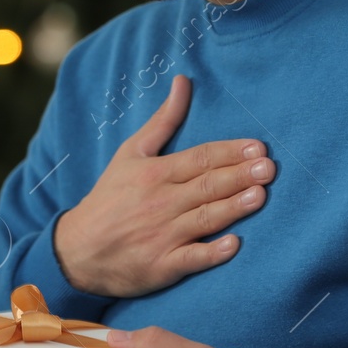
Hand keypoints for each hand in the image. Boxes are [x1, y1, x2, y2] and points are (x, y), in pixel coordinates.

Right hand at [54, 74, 274, 298]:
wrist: (77, 250)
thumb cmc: (110, 197)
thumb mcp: (131, 153)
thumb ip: (163, 120)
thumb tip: (184, 81)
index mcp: (155, 173)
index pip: (199, 158)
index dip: (229, 152)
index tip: (258, 147)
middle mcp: (160, 202)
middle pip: (206, 185)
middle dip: (239, 176)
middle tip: (269, 168)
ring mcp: (162, 235)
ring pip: (204, 218)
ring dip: (233, 207)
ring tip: (260, 195)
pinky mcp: (162, 266)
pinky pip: (190, 259)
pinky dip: (211, 252)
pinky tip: (233, 245)